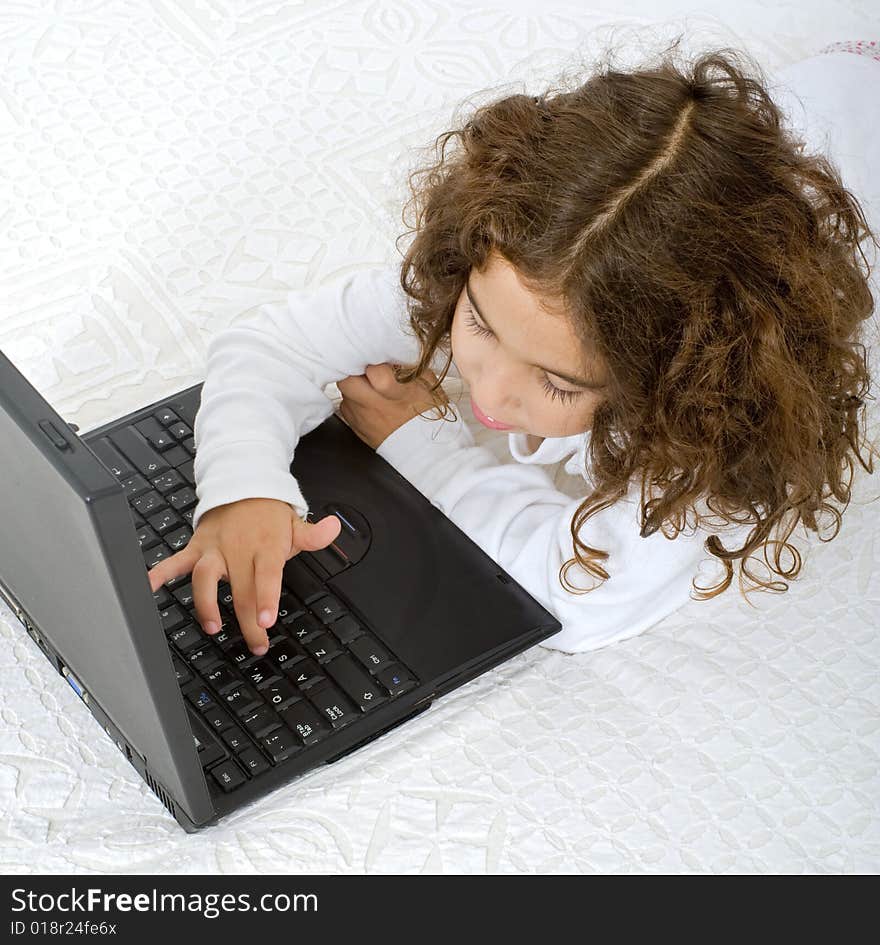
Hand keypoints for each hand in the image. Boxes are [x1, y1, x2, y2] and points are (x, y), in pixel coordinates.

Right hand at [146, 498, 340, 655]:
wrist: (242, 484)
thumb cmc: (269, 514)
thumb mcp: (295, 523)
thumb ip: (314, 535)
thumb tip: (334, 528)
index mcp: (265, 546)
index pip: (266, 575)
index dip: (266, 598)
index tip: (265, 620)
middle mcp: (238, 549)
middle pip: (241, 589)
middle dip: (247, 620)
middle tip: (256, 644)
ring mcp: (215, 549)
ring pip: (205, 577)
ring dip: (206, 604)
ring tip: (213, 626)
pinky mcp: (197, 547)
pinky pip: (176, 561)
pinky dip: (161, 573)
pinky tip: (149, 587)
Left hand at [336, 362, 448, 449]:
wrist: (424, 449)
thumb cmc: (428, 416)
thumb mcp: (427, 384)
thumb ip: (409, 365)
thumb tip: (394, 351)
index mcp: (395, 394)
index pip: (373, 369)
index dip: (377, 359)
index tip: (384, 359)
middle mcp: (374, 406)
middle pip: (347, 377)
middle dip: (355, 367)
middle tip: (368, 367)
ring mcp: (361, 417)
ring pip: (344, 389)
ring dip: (355, 382)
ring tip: (370, 384)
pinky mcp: (354, 425)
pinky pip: (346, 404)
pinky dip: (354, 398)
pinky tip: (368, 400)